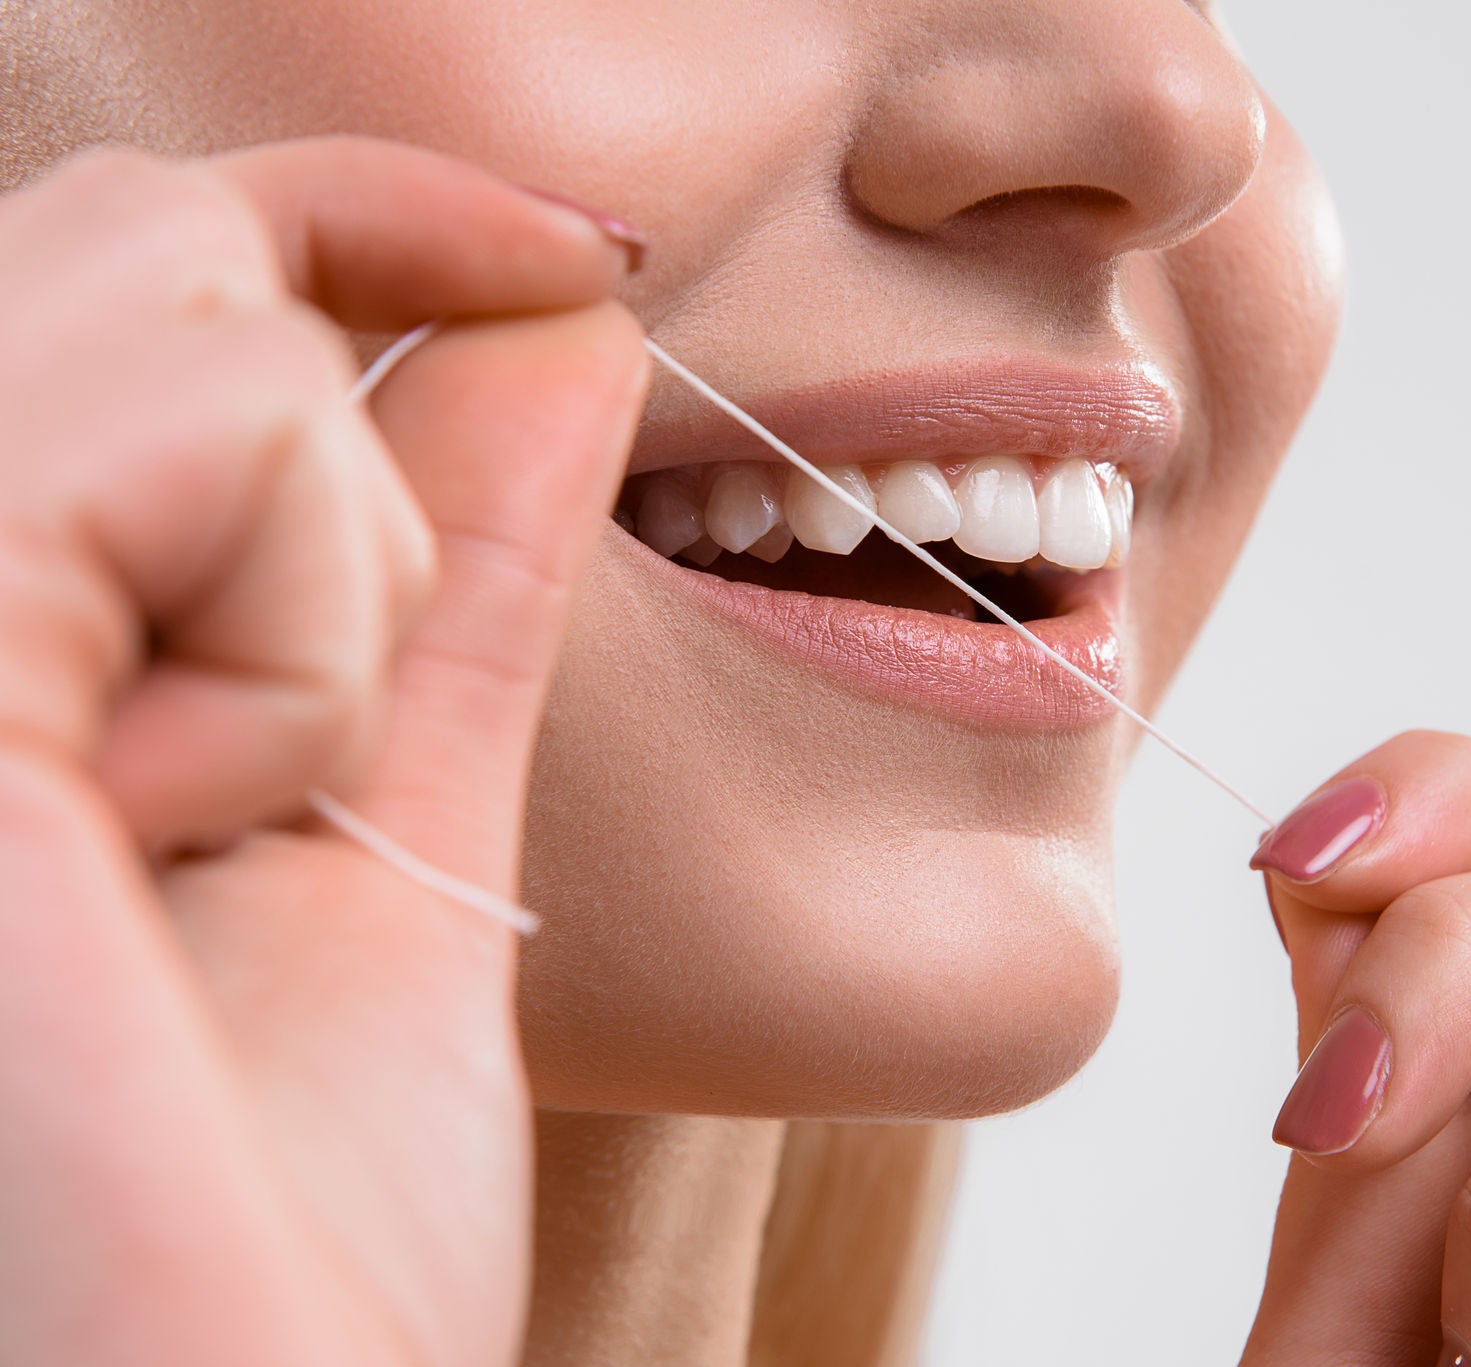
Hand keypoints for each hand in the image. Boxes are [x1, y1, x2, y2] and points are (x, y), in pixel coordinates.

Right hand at [0, 139, 645, 1364]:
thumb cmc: (281, 1240)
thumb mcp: (375, 835)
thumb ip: (436, 581)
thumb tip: (546, 333)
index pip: (129, 274)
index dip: (362, 212)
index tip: (575, 265)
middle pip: (141, 251)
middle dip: (336, 453)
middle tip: (300, 747)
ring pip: (186, 302)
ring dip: (331, 564)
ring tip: (226, 822)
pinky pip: (202, 419)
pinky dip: (305, 620)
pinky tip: (195, 830)